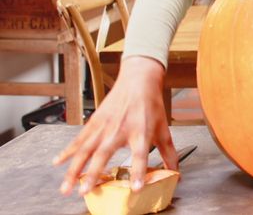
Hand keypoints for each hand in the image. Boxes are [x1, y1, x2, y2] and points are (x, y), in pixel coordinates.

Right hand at [53, 56, 176, 195]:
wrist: (138, 81)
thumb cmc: (150, 105)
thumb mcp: (163, 129)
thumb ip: (168, 152)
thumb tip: (175, 172)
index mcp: (140, 131)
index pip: (140, 154)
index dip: (138, 171)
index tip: (135, 188)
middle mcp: (120, 129)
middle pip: (104, 153)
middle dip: (93, 173)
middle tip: (85, 191)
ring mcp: (104, 125)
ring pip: (85, 149)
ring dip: (74, 169)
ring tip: (67, 186)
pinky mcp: (94, 121)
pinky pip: (78, 139)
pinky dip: (67, 151)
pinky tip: (58, 162)